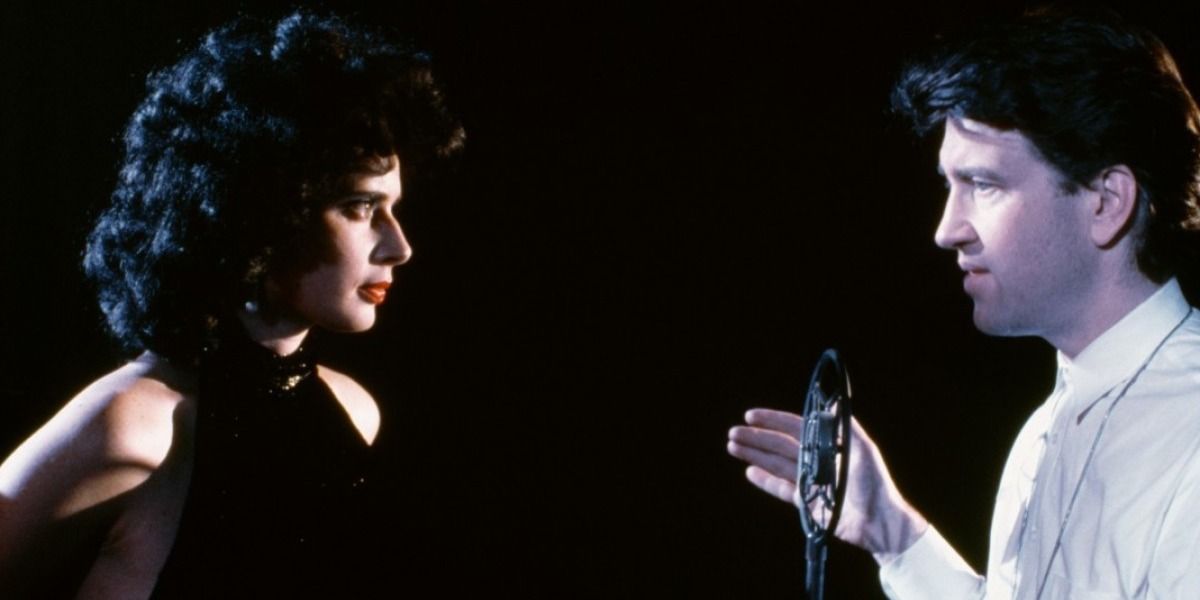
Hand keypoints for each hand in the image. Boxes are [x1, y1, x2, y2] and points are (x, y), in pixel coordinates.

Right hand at [726, 408, 927, 562]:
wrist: (879, 520)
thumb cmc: (875, 483)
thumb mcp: (864, 449)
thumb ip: (845, 427)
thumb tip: (830, 404)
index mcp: (826, 445)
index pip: (793, 427)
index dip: (772, 420)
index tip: (751, 415)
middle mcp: (814, 460)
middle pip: (779, 445)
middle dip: (756, 438)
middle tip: (733, 432)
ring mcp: (808, 481)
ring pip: (775, 464)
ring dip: (754, 455)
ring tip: (732, 447)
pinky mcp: (805, 503)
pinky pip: (780, 488)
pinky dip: (765, 480)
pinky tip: (749, 471)